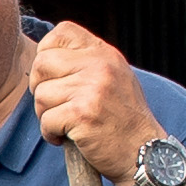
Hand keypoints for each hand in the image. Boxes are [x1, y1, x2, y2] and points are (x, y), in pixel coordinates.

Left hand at [26, 20, 160, 185]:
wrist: (144, 153)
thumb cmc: (123, 121)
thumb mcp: (113, 78)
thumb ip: (86, 63)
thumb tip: (45, 54)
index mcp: (105, 53)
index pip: (61, 32)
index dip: (47, 53)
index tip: (54, 77)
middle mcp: (100, 65)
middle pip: (42, 63)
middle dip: (41, 88)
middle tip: (56, 106)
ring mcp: (92, 88)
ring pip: (41, 94)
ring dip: (46, 115)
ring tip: (67, 125)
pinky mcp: (83, 114)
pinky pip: (46, 120)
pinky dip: (51, 134)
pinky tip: (68, 138)